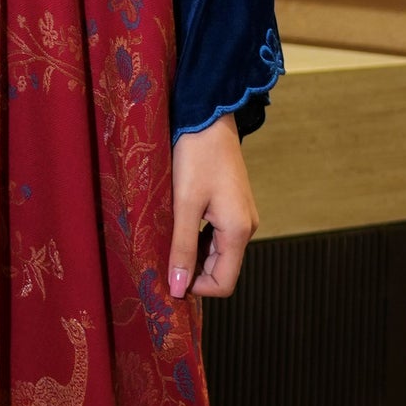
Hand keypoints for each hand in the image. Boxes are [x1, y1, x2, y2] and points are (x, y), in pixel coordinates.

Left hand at [167, 115, 256, 300]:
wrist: (208, 117)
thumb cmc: (195, 156)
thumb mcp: (185, 204)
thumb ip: (182, 248)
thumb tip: (177, 289)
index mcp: (239, 231)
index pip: (223, 283)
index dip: (195, 288)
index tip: (167, 276)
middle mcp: (246, 228)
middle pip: (221, 270)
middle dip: (192, 271)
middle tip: (159, 257)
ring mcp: (241, 216)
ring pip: (217, 253)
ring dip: (192, 254)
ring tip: (165, 239)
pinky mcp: (232, 206)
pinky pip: (216, 236)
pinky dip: (197, 239)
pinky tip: (176, 225)